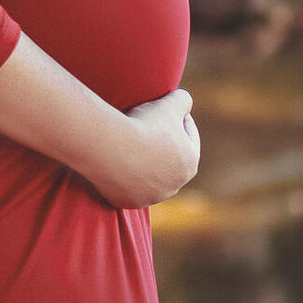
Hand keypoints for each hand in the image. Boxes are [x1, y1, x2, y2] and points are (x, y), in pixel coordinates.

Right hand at [92, 90, 200, 209]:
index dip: (177, 118)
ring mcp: (150, 197)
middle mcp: (174, 185)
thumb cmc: (144, 125)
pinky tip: (115, 160)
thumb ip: (184, 100)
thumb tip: (185, 101)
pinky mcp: (127, 202)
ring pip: (149, 177)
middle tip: (144, 126)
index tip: (163, 108)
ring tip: (128, 144)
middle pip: (169, 160)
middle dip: (161, 144)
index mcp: (190, 162)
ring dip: (143, 163)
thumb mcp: (170, 103)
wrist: (112, 147)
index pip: (188, 135)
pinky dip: (123, 176)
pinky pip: (126, 187)